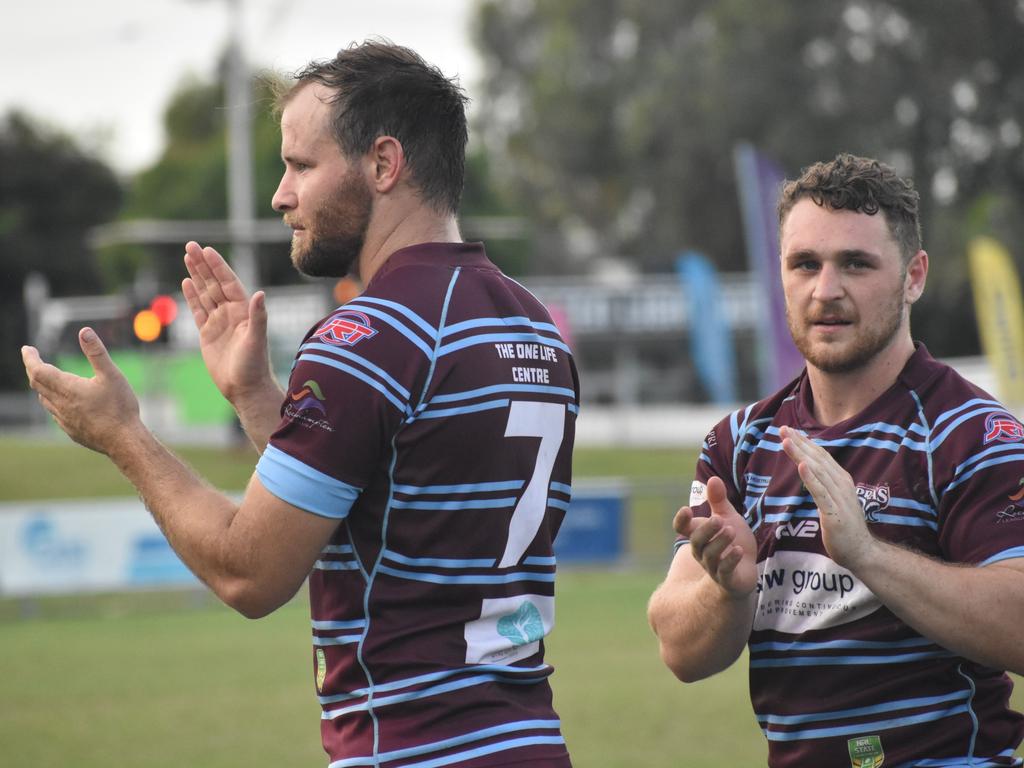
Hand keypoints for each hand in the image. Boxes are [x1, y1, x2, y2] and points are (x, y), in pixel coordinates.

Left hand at [22, 328, 142, 454]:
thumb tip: (84, 331)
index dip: (30, 358)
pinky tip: (63, 403)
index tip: (27, 349)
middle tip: (33, 359)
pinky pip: (55, 414)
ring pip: (44, 400)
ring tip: (45, 378)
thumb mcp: (112, 375)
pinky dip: (52, 403)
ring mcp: (64, 419)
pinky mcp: (71, 430)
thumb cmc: (120, 407)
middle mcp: (61, 404)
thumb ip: (97, 352)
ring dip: (41, 386)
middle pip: (37, 384)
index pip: (38, 370)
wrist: (123, 440)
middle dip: (33, 369)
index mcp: (68, 388)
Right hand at [181, 241, 273, 403]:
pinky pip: (198, 310)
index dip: (218, 266)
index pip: (228, 282)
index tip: (207, 250)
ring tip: (188, 256)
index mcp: (244, 310)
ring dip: (197, 275)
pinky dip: (192, 296)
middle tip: (190, 245)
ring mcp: (219, 321)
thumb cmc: (254, 365)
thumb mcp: (256, 339)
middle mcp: (231, 312)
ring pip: (205, 293)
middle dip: (203, 264)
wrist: (245, 388)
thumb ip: (258, 316)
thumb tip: (260, 293)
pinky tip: (187, 282)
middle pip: (214, 283)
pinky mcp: (208, 333)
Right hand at [674, 476, 757, 597]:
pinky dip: (730, 560)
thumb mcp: (727, 518)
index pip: (682, 528)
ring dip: (720, 542)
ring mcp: (713, 566)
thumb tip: (713, 478)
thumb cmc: (732, 541)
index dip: (681, 520)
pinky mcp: (727, 579)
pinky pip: (725, 571)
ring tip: (731, 530)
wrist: (746, 570)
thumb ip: (719, 501)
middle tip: (719, 520)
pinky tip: (739, 550)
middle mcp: (702, 552)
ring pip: (710, 556)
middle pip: (697, 541)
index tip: (686, 509)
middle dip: (706, 530)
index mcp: (699, 535)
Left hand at [779, 426, 874, 568]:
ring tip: (786, 441)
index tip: (788, 430)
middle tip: (782, 428)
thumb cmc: (845, 526)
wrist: (861, 551)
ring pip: (817, 471)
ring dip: (801, 454)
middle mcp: (841, 484)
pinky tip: (801, 465)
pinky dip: (810, 478)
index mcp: (841, 479)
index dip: (805, 442)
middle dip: (799, 442)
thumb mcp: (834, 499)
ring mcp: (839, 498)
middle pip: (817, 459)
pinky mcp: (834, 513)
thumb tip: (809, 469)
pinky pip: (820, 493)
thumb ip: (824, 483)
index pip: (820, 455)